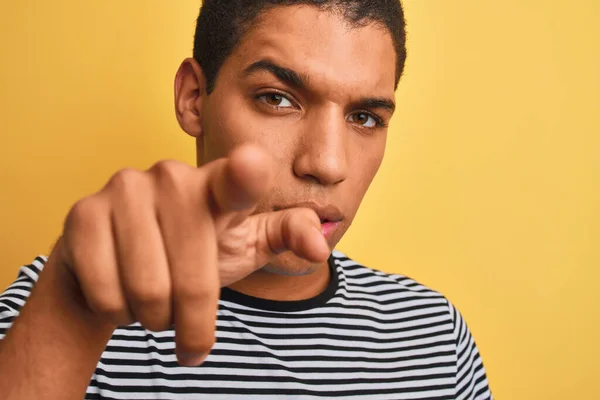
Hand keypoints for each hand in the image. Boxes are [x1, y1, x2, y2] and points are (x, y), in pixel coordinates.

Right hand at [58, 145, 329, 365]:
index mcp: (218, 185)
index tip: (252, 167)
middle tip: (186, 324)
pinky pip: (107, 293)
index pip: (237, 180)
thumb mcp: (247, 243)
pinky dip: (119, 311)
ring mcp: (124, 190)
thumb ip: (288, 235)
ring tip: (155, 302)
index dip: (244, 175)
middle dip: (193, 322)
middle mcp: (172, 177)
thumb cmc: (194, 250)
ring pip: (149, 291)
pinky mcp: (83, 213)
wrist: (122, 261)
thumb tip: (319, 246)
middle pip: (194, 279)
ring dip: (155, 316)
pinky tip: (121, 292)